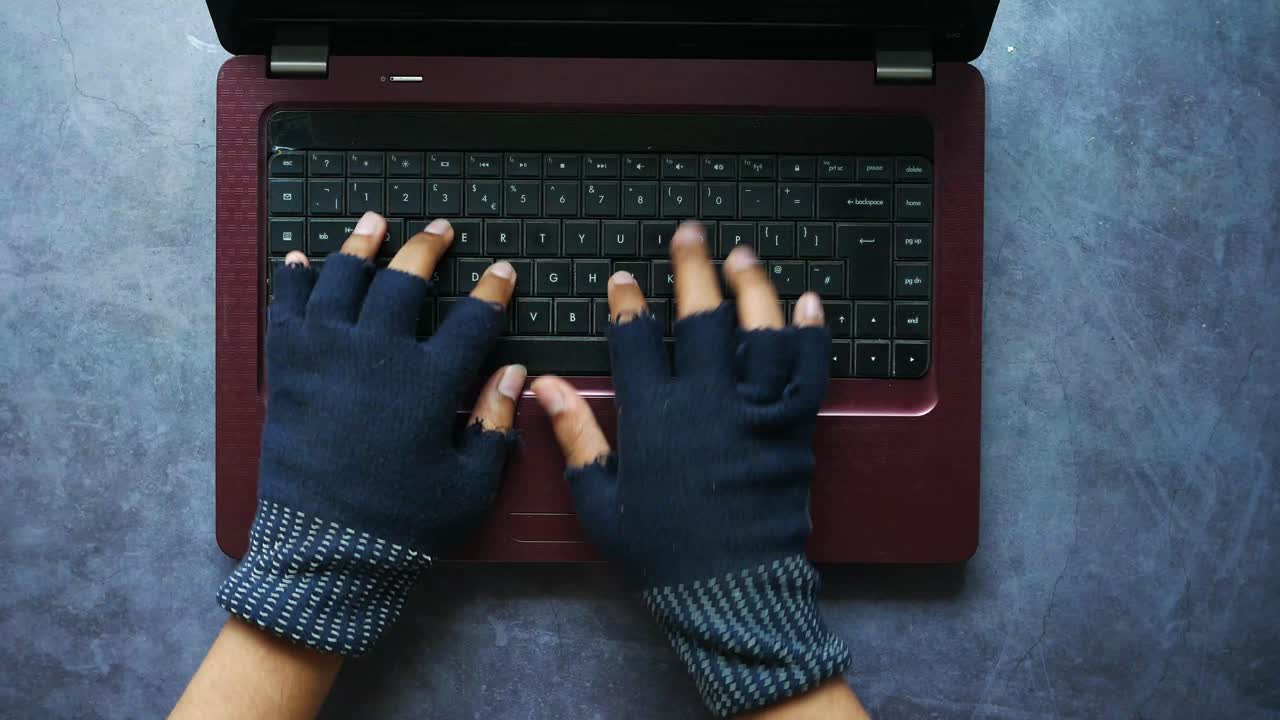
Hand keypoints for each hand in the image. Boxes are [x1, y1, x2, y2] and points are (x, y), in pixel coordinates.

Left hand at [218, 212, 525, 655]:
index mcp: (428, 381)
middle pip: (404, 281)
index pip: (471, 320)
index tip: (502, 271)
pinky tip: (298, 260)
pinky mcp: (287, 369)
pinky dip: (292, 281)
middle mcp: (378, 353)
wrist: (324, 550)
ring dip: (361, 245)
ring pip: (343, 280)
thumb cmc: (404, 522)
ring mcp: (326, 355)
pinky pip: (287, 309)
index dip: (492, 292)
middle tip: (440, 229)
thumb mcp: (469, 484)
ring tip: (375, 221)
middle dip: (427, 248)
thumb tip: (516, 374)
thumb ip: (495, 424)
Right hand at [532, 223, 852, 716]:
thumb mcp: (602, 501)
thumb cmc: (661, 552)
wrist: (732, 594)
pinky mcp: (794, 428)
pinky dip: (811, 333)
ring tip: (742, 255)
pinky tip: (808, 301)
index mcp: (655, 418)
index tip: (624, 279)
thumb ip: (575, 436)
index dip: (628, 302)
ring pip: (758, 330)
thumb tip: (543, 385)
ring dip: (751, 285)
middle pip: (701, 316)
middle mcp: (707, 403)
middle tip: (689, 233)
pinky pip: (808, 370)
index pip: (636, 340)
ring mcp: (756, 412)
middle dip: (692, 267)